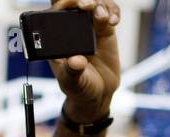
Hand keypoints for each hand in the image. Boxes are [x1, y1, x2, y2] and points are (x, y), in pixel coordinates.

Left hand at [50, 0, 120, 123]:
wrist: (98, 95)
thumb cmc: (79, 89)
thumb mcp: (72, 82)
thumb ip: (72, 71)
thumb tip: (76, 61)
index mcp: (56, 36)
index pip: (55, 10)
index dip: (62, 3)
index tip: (70, 5)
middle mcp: (72, 28)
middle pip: (75, 1)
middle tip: (86, 5)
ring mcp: (89, 27)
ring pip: (94, 3)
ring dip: (99, 4)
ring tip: (102, 16)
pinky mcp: (105, 30)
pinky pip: (109, 12)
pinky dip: (112, 11)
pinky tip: (113, 21)